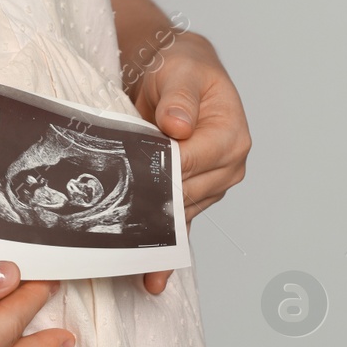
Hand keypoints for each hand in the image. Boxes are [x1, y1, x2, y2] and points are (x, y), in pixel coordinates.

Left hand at [130, 31, 250, 293]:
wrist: (173, 71)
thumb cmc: (181, 67)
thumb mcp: (179, 70)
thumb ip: (179, 97)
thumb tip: (178, 125)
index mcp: (231, 135)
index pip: (194, 163)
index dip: (164, 172)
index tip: (134, 181)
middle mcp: (228, 166)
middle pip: (186, 193)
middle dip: (153, 202)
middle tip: (114, 215)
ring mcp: (211, 186)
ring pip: (180, 214)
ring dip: (153, 226)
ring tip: (119, 243)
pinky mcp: (192, 198)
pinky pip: (179, 227)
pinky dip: (162, 250)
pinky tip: (151, 279)